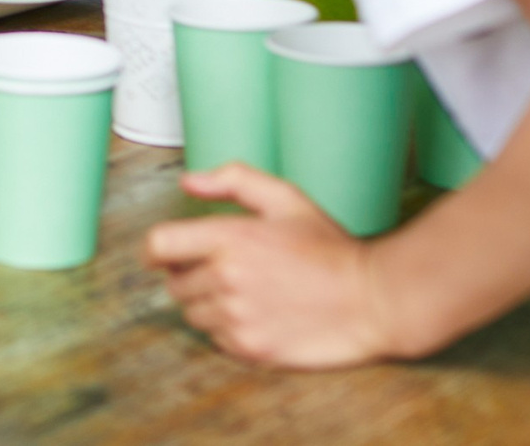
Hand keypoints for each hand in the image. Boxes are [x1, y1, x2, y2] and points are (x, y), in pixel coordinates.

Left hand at [144, 165, 397, 368]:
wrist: (371, 300)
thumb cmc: (330, 248)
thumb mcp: (286, 198)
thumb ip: (234, 181)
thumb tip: (189, 182)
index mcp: (230, 238)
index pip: (158, 246)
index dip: (158, 251)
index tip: (167, 254)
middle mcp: (226, 278)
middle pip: (174, 284)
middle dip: (191, 276)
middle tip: (224, 272)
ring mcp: (237, 317)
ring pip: (193, 314)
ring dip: (209, 305)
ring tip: (246, 295)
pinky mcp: (250, 348)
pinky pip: (216, 339)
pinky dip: (229, 330)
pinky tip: (259, 316)